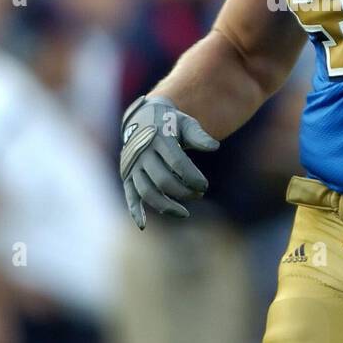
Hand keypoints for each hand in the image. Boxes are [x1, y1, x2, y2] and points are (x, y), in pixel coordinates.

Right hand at [120, 94, 219, 229]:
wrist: (142, 117)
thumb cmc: (171, 123)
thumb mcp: (186, 123)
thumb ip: (199, 136)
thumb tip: (215, 147)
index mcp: (159, 138)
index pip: (177, 163)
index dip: (192, 177)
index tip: (204, 186)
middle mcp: (143, 152)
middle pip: (163, 180)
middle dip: (183, 192)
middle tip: (199, 194)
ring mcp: (133, 165)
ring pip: (147, 191)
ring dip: (166, 205)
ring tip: (184, 213)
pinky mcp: (127, 175)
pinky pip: (130, 195)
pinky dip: (134, 210)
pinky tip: (143, 225)